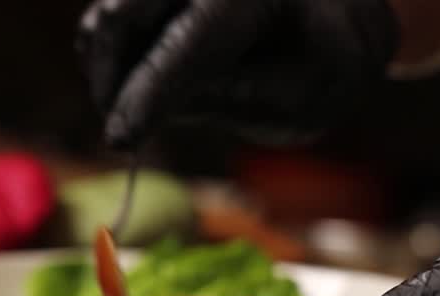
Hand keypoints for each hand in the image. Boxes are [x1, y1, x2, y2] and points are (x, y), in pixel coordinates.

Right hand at [76, 0, 398, 147]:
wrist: (332, 30)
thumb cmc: (322, 69)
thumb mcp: (295, 99)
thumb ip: (231, 100)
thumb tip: (149, 111)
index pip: (186, 44)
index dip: (147, 95)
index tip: (121, 139)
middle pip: (121, 13)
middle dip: (109, 76)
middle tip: (122, 133)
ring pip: (109, 18)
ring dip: (107, 70)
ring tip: (135, 115)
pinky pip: (114, 22)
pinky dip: (112, 59)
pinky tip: (139, 92)